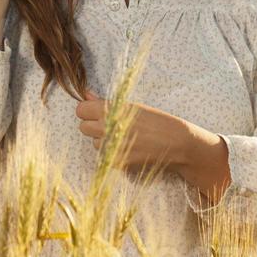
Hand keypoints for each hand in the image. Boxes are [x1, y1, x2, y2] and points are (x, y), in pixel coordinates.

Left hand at [74, 88, 190, 171]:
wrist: (175, 142)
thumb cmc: (156, 120)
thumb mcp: (131, 106)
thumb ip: (103, 102)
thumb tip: (85, 94)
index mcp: (111, 110)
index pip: (80, 110)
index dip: (87, 111)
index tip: (96, 113)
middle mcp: (107, 127)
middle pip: (83, 128)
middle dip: (93, 126)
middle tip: (110, 125)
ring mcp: (111, 146)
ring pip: (94, 143)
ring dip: (104, 141)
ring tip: (124, 137)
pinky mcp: (116, 162)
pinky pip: (105, 156)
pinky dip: (113, 153)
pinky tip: (129, 148)